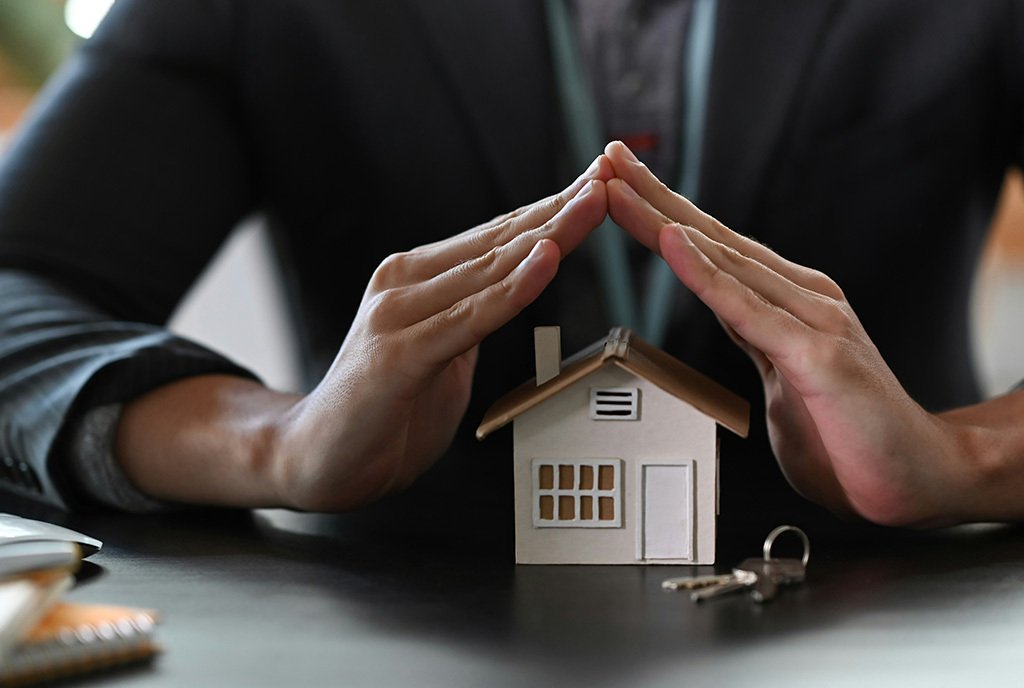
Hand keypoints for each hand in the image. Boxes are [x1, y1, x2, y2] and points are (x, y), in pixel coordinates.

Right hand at [116, 157, 612, 511]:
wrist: (317, 459)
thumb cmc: (383, 409)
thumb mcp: (441, 353)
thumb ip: (470, 318)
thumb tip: (513, 291)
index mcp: (419, 279)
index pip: (498, 237)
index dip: (552, 208)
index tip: (600, 181)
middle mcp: (406, 284)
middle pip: (502, 240)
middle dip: (563, 205)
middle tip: (613, 169)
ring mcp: (399, 314)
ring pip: (492, 268)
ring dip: (551, 232)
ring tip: (595, 199)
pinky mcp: (399, 354)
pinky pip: (471, 318)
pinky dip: (514, 289)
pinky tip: (547, 259)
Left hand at [604, 140, 979, 526]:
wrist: (922, 475)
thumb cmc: (852, 435)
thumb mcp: (784, 377)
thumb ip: (757, 338)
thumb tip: (727, 315)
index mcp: (786, 304)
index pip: (712, 250)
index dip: (663, 215)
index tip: (620, 186)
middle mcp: (798, 299)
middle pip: (711, 240)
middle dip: (654, 197)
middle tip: (608, 158)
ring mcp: (810, 321)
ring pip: (722, 261)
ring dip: (664, 220)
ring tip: (620, 187)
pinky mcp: (817, 355)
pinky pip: (747, 310)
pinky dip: (704, 274)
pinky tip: (673, 242)